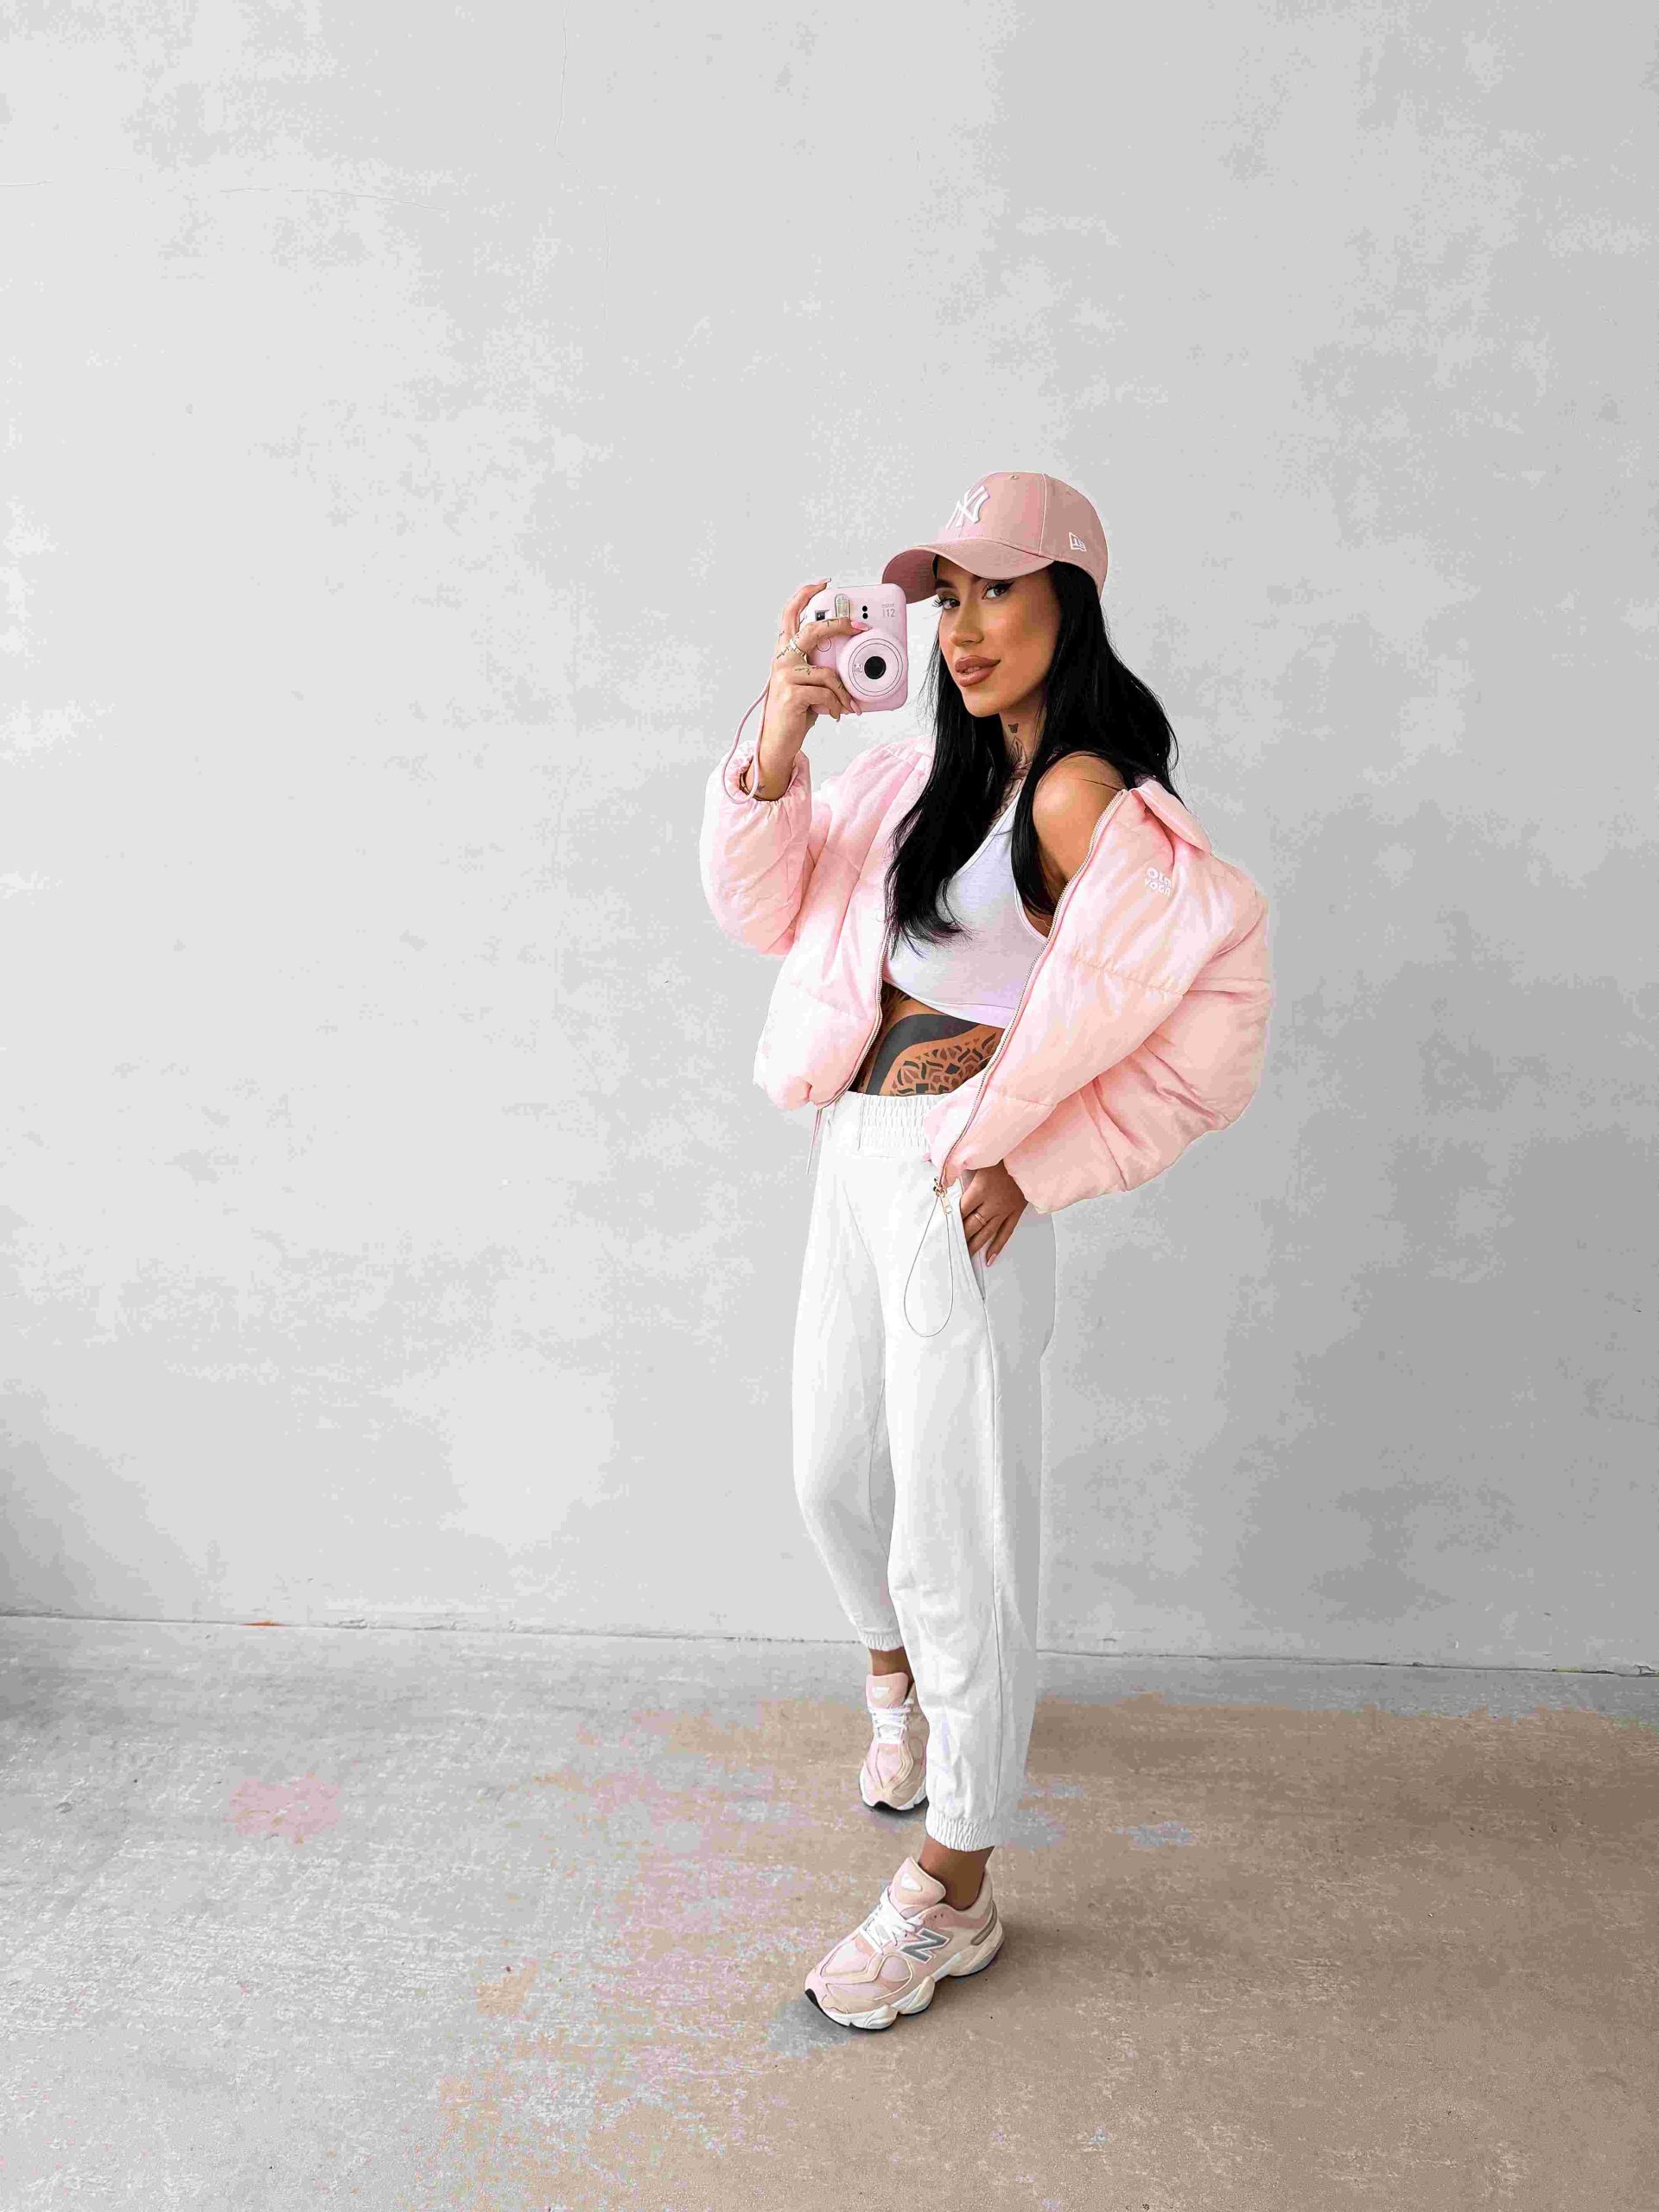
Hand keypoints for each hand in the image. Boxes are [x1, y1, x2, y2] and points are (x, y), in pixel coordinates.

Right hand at [761, 578, 864, 753]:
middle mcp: (780, 660)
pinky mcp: (790, 695)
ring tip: (849, 704)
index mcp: (784, 653)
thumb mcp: (805, 684)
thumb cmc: (794, 712)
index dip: (804, 595)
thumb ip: (818, 667)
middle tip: (860, 627)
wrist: (778, 742)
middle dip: (839, 625)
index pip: (789, 615)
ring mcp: (783, 677)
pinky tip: (838, 714)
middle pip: (812, 631)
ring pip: (827, 672)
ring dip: (844, 691)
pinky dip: (838, 704)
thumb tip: (848, 660)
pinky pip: (825, 693)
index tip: (822, 583)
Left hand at [952, 1161, 1026, 1266]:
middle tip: (951, 1248)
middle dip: (961, 1237)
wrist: (1031, 1154)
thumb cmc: (1003, 1153)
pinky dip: (997, 1246)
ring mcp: (1005, 1210)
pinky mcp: (1016, 1211)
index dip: (951, 1220)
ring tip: (965, 1256)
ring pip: (987, 1232)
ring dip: (975, 1245)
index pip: (961, 1210)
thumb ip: (954, 1163)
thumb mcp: (976, 1156)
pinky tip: (989, 1258)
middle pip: (972, 1225)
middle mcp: (992, 1203)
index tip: (943, 1228)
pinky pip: (1006, 1232)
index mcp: (980, 1189)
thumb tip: (927, 1158)